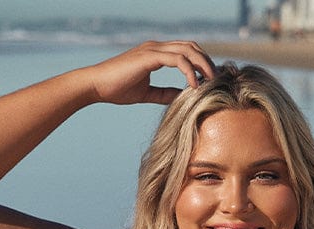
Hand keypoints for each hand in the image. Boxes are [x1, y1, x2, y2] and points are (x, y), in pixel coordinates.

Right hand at [86, 40, 215, 106]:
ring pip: (187, 50)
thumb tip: (181, 97)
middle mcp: (156, 47)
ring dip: (202, 65)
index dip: (200, 62)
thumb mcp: (146, 93)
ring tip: (210, 81)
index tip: (209, 79)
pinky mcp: (150, 57)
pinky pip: (178, 60)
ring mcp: (153, 50)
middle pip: (191, 46)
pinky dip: (189, 72)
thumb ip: (164, 93)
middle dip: (206, 61)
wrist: (96, 86)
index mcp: (156, 53)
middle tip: (216, 79)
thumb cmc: (117, 89)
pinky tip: (194, 86)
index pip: (185, 50)